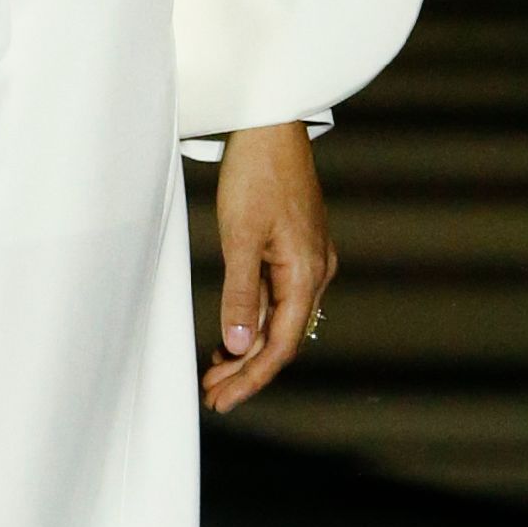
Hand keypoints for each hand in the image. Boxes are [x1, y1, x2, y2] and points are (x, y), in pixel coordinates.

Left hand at [201, 121, 335, 416]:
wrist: (273, 126)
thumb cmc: (256, 174)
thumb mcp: (240, 238)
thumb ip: (240, 293)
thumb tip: (239, 344)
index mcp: (306, 273)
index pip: (279, 345)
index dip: (251, 378)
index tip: (221, 400)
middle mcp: (316, 272)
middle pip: (283, 338)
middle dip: (246, 369)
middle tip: (211, 393)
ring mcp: (310, 260)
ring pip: (281, 320)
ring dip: (248, 346)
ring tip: (214, 369)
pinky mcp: (299, 248)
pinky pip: (280, 298)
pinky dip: (255, 319)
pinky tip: (233, 332)